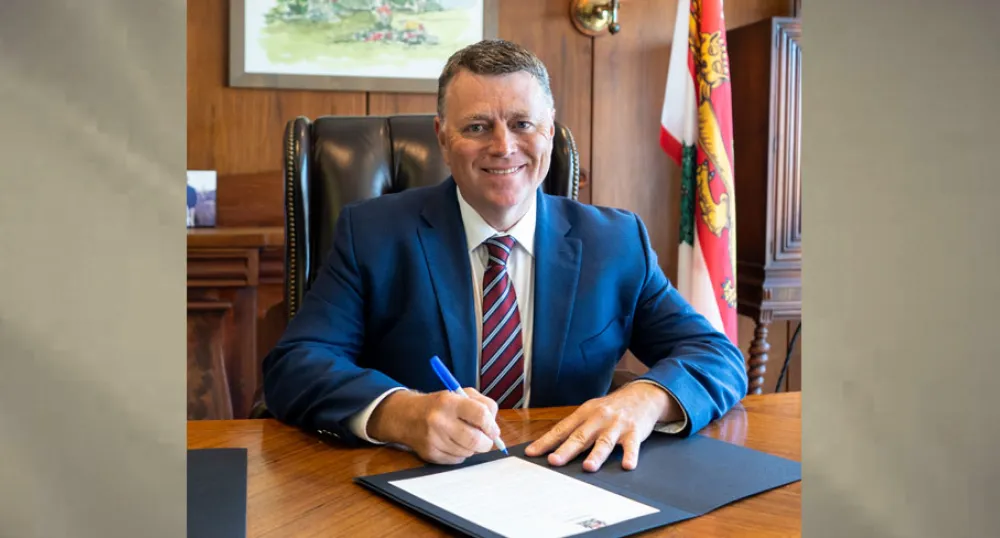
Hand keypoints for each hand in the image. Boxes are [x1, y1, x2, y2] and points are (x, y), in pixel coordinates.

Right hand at [367, 388, 501, 464]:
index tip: (493, 430)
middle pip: (475, 440)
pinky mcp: (430, 454)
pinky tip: (452, 443)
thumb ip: (483, 405)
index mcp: (449, 401)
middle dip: (486, 442)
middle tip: (485, 439)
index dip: (491, 426)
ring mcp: (433, 439)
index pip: (480, 415)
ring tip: (464, 437)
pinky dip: (460, 453)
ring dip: (472, 447)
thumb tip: (495, 430)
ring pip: (468, 452)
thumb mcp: (461, 394)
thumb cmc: (440, 405)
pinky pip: (457, 460)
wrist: (407, 416)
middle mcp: (439, 420)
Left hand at [524, 383, 679, 471]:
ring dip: (596, 454)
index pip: (562, 429)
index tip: (532, 453)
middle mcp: (598, 418)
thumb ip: (576, 429)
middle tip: (554, 461)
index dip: (546, 441)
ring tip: (589, 467)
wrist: (641, 395)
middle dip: (566, 449)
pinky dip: (630, 455)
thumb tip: (553, 447)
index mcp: (584, 413)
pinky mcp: (634, 431)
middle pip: (580, 436)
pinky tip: (627, 465)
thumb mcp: (591, 412)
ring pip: (604, 441)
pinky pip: (632, 445)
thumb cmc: (611, 408)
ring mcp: (616, 424)